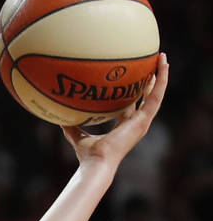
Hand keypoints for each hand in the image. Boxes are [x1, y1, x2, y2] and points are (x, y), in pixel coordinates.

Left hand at [61, 52, 168, 167]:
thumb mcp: (76, 135)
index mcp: (124, 126)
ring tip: (162, 58)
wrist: (96, 162)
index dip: (133, 92)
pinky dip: (161, 81)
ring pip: (156, 94)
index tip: (133, 78)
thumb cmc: (87, 155)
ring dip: (161, 76)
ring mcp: (142, 122)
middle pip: (146, 97)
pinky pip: (156, 97)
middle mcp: (136, 123)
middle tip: (153, 63)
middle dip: (151, 81)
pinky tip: (163, 67)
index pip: (132, 105)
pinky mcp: (144, 120)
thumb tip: (57, 117)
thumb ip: (70, 126)